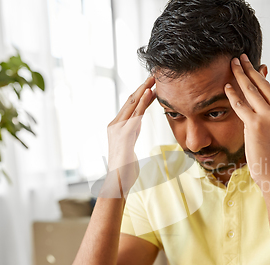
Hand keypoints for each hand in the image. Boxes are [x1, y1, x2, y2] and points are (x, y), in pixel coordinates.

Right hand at [103, 76, 155, 197]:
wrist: (117, 183)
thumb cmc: (124, 168)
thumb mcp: (129, 144)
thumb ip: (131, 132)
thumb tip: (136, 124)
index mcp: (116, 127)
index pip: (130, 106)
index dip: (140, 94)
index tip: (151, 84)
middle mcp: (115, 125)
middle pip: (130, 101)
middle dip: (142, 87)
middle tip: (154, 75)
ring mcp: (118, 129)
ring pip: (132, 104)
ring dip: (143, 90)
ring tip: (153, 79)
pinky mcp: (124, 135)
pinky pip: (135, 115)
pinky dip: (142, 103)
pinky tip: (149, 93)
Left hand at [224, 54, 269, 191]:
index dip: (261, 78)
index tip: (255, 68)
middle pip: (262, 85)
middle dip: (250, 69)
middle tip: (241, 57)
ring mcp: (268, 118)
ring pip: (251, 91)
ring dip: (240, 75)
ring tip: (232, 64)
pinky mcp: (255, 125)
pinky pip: (241, 106)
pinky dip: (233, 95)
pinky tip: (226, 87)